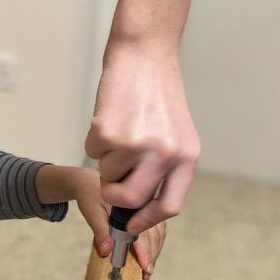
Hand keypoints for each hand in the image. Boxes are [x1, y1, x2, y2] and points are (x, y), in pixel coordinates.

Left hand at [66, 169, 166, 279]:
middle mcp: (143, 204)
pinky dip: (155, 242)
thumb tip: (107, 252)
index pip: (142, 231)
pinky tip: (150, 253)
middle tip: (147, 273)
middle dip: (151, 255)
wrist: (89, 181)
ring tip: (148, 267)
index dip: (145, 252)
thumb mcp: (92, 213)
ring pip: (158, 232)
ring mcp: (147, 206)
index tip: (146, 267)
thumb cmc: (90, 196)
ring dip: (155, 250)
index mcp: (130, 204)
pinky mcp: (146, 210)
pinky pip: (156, 228)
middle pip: (154, 234)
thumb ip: (100, 231)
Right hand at [86, 46, 198, 236]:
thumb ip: (164, 169)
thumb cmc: (157, 93)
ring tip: (120, 128)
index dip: (146, 221)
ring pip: (107, 174)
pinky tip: (110, 116)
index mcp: (186, 157)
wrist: (144, 53)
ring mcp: (136, 144)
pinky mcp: (107, 132)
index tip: (131, 226)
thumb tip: (138, 206)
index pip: (169, 206)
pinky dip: (95, 139)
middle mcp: (164, 154)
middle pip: (130, 199)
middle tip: (109, 182)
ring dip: (107, 158)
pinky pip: (92, 152)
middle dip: (114, 196)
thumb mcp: (176, 135)